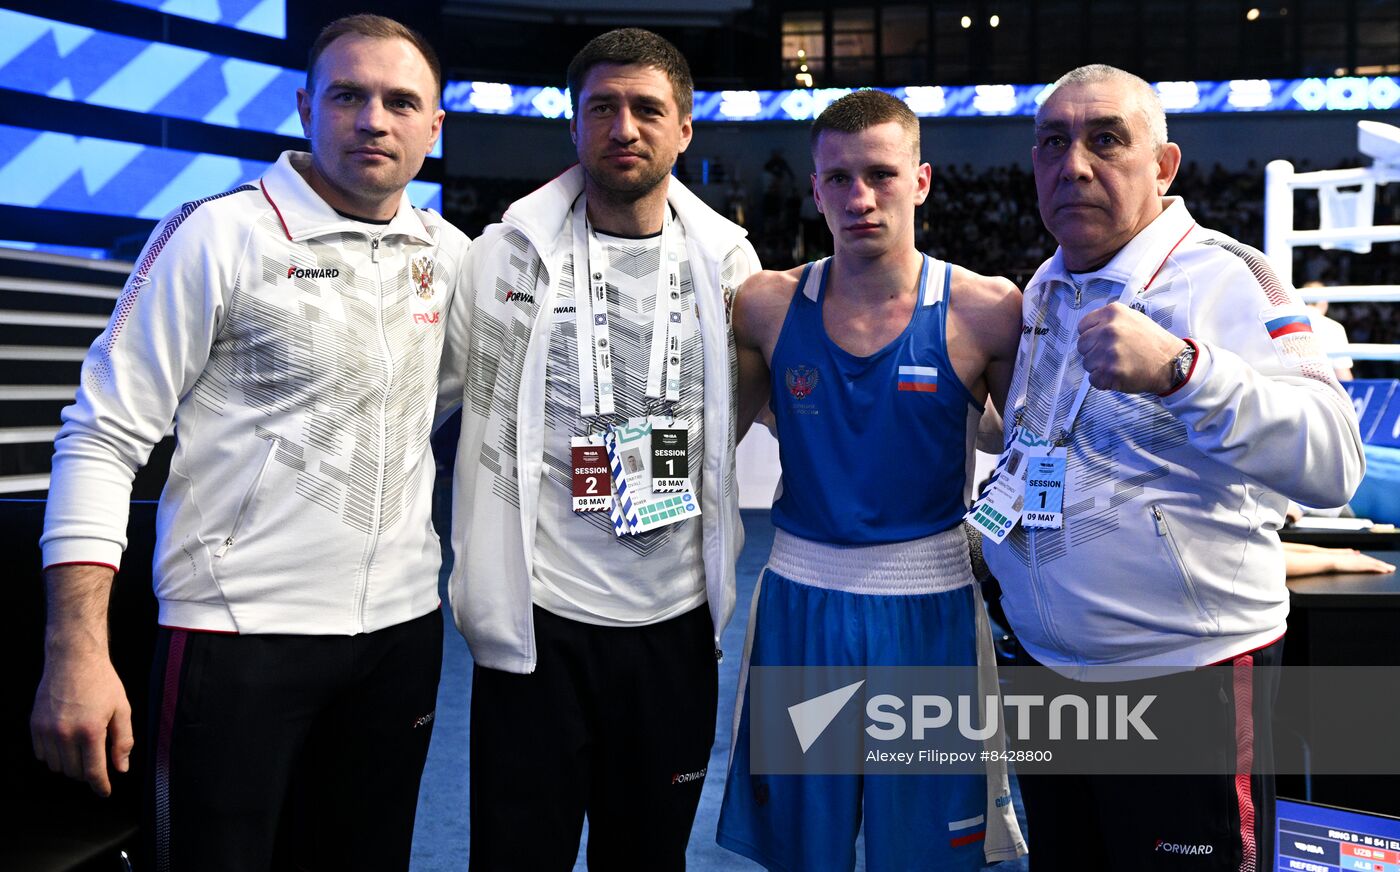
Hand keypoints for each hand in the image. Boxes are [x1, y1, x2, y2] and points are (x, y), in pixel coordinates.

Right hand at [31, 649, 132, 796]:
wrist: (73, 659)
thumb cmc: (102, 682)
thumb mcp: (122, 709)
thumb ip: (123, 740)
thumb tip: (121, 768)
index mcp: (90, 730)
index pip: (92, 771)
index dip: (100, 786)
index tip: (105, 792)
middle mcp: (64, 733)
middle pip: (74, 772)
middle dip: (88, 773)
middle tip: (98, 762)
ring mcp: (46, 730)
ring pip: (57, 766)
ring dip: (71, 765)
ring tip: (83, 750)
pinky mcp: (35, 725)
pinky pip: (42, 755)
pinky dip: (55, 756)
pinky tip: (66, 745)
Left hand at [1076, 302, 1186, 393]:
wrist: (1172, 363)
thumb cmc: (1152, 342)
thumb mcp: (1132, 318)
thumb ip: (1109, 321)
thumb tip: (1089, 330)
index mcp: (1112, 313)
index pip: (1082, 326)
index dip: (1091, 336)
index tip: (1100, 342)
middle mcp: (1108, 330)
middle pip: (1082, 345)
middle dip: (1093, 352)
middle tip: (1113, 355)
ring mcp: (1108, 351)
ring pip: (1086, 363)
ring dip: (1099, 367)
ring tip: (1119, 364)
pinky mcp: (1109, 372)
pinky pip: (1093, 379)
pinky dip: (1103, 381)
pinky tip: (1119, 374)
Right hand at [1326, 550, 1395, 573]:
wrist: (1326, 559)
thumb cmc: (1328, 559)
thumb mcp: (1339, 555)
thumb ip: (1347, 553)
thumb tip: (1355, 551)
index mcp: (1353, 555)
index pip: (1367, 559)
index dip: (1375, 562)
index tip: (1382, 564)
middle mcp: (1357, 557)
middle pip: (1373, 560)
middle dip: (1383, 564)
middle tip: (1391, 567)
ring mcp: (1358, 561)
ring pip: (1375, 563)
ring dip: (1384, 566)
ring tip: (1390, 569)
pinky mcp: (1359, 565)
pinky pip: (1372, 567)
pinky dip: (1379, 569)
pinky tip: (1384, 571)